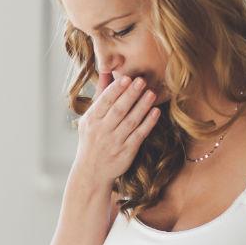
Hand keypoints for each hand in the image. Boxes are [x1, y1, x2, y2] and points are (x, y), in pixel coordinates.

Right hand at [72, 71, 160, 185]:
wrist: (91, 172)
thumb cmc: (91, 141)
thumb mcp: (89, 119)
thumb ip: (100, 96)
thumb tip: (105, 72)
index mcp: (91, 120)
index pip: (104, 102)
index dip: (116, 89)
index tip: (126, 78)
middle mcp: (102, 131)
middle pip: (118, 110)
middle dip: (130, 95)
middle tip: (142, 81)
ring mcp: (115, 142)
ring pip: (130, 122)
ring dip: (142, 107)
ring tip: (152, 93)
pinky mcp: (126, 152)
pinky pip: (139, 135)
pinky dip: (148, 123)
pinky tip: (156, 113)